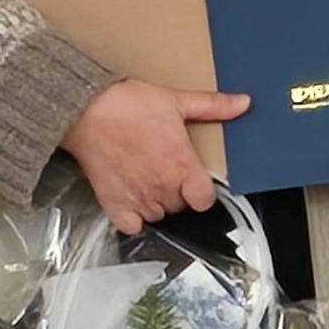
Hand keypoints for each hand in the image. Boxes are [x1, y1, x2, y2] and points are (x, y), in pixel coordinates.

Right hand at [62, 79, 249, 235]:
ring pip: (158, 216)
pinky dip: (133, 219)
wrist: (86, 109)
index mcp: (182, 165)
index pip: (205, 200)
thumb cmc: (127, 104)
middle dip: (177, 192)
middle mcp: (163, 187)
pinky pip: (131, 227)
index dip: (202, 192)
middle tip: (164, 170)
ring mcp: (139, 199)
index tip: (194, 182)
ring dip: (156, 203)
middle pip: (181, 207)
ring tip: (146, 179)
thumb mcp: (176, 100)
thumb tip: (243, 103)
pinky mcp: (115, 205)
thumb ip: (213, 106)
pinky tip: (130, 198)